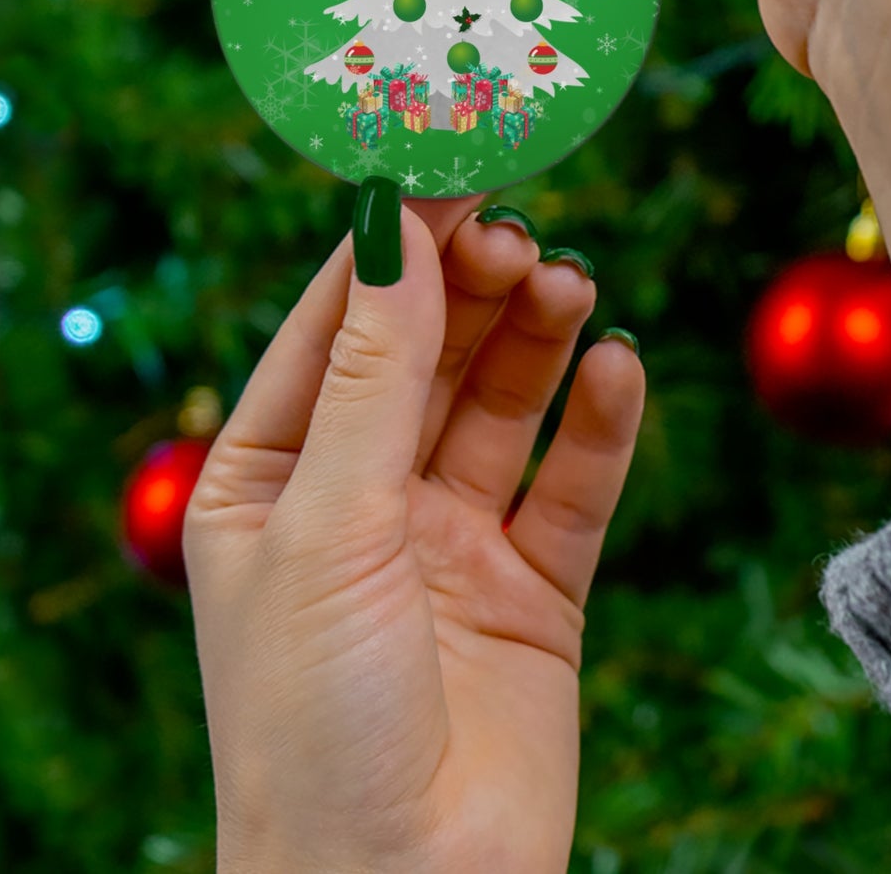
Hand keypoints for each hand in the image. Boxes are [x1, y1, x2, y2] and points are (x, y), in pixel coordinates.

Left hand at [184, 193, 644, 873]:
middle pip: (429, 354)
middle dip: (473, 288)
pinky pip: (574, 483)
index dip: (392, 247)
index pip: (336, 327)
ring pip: (504, 405)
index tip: (450, 167)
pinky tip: (618, 369)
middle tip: (521, 232)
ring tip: (570, 285)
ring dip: (538, 339)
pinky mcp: (535, 587)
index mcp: (272, 480)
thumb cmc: (314, 722)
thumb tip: (397, 230)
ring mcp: (452, 541)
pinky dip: (600, 423)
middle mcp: (363, 499)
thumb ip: (374, 375)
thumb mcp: (329, 526)